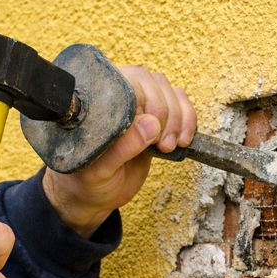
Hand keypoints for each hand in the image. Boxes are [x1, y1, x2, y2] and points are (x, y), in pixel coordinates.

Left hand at [43, 66, 197, 237]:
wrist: (97, 194)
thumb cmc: (88, 181)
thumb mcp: (99, 171)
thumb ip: (120, 149)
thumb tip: (151, 124)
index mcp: (95, 103)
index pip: (128, 83)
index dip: (147, 104)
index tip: (152, 133)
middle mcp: (117, 96)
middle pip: (154, 84)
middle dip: (166, 115)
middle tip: (163, 145)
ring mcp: (138, 104)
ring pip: (169, 92)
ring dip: (179, 118)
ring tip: (170, 146)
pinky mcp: (155, 116)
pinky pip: (180, 103)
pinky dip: (188, 120)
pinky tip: (183, 140)